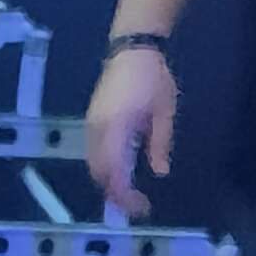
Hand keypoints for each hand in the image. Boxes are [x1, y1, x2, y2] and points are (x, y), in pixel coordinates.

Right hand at [81, 45, 178, 221]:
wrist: (131, 48)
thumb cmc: (153, 77)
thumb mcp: (164, 111)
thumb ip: (160, 144)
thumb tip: (159, 172)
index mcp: (117, 128)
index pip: (115, 174)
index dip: (126, 196)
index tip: (142, 207)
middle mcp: (98, 131)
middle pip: (99, 174)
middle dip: (116, 195)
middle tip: (137, 206)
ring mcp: (90, 126)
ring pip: (93, 166)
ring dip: (108, 183)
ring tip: (129, 194)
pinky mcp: (90, 122)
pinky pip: (92, 154)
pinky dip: (104, 170)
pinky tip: (119, 173)